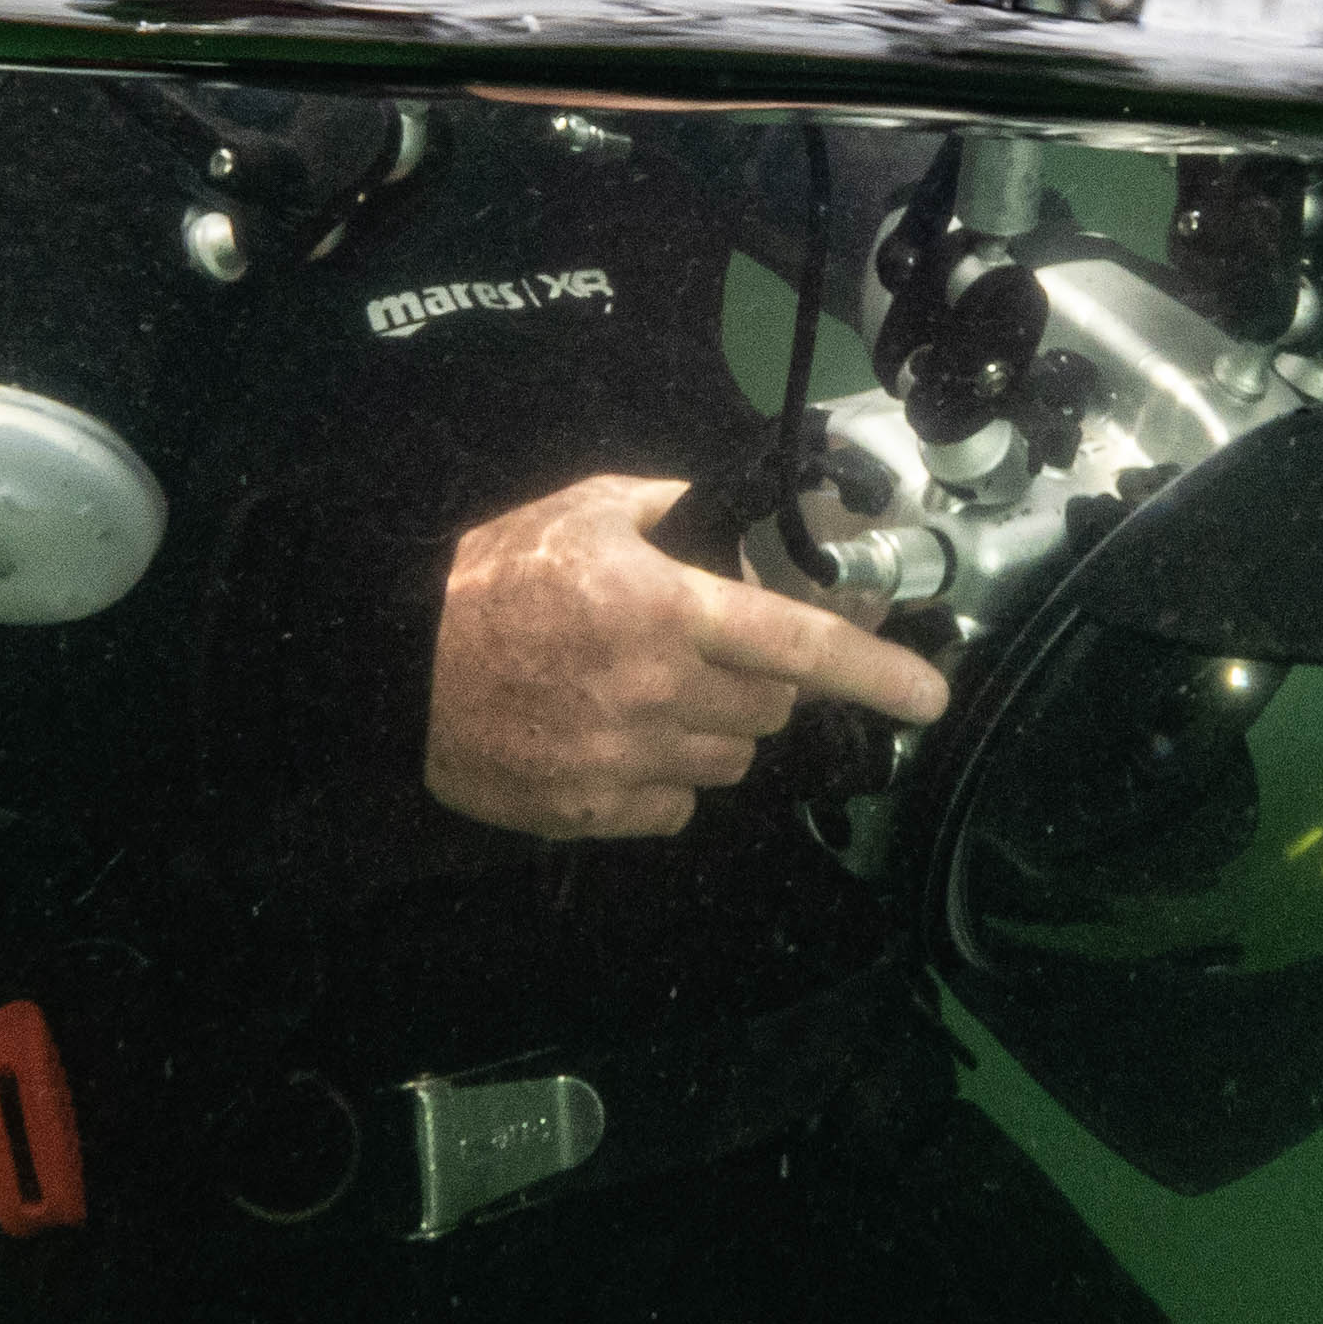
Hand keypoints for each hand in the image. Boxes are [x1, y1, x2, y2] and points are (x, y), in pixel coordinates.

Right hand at [425, 472, 951, 841]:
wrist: (392, 667)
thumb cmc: (490, 576)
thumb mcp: (585, 510)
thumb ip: (675, 512)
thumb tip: (739, 532)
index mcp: (666, 608)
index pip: (799, 643)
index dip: (876, 673)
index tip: (930, 698)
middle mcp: (658, 689)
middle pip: (770, 707)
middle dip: (760, 680)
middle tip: (704, 652)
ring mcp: (625, 760)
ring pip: (729, 761)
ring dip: (713, 729)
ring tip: (646, 694)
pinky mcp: (593, 813)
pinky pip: (675, 807)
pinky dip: (664, 780)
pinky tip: (615, 741)